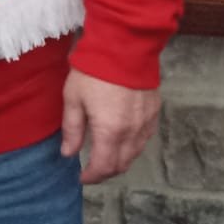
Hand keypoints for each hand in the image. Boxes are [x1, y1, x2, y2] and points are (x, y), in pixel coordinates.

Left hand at [61, 69, 158, 184]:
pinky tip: (123, 139)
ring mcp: (146, 122)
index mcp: (110, 131)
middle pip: (122, 165)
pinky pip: (145, 138)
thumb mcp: (74, 98)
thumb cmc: (94, 70)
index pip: (103, 167)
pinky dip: (133, 146)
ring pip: (135, 154)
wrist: (124, 46)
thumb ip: (72, 129)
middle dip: (106, 172)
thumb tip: (68, 152)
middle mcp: (132, 132)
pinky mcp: (154, 112)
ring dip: (121, 160)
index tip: (82, 177)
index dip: (92, 177)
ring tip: (106, 155)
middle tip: (92, 169)